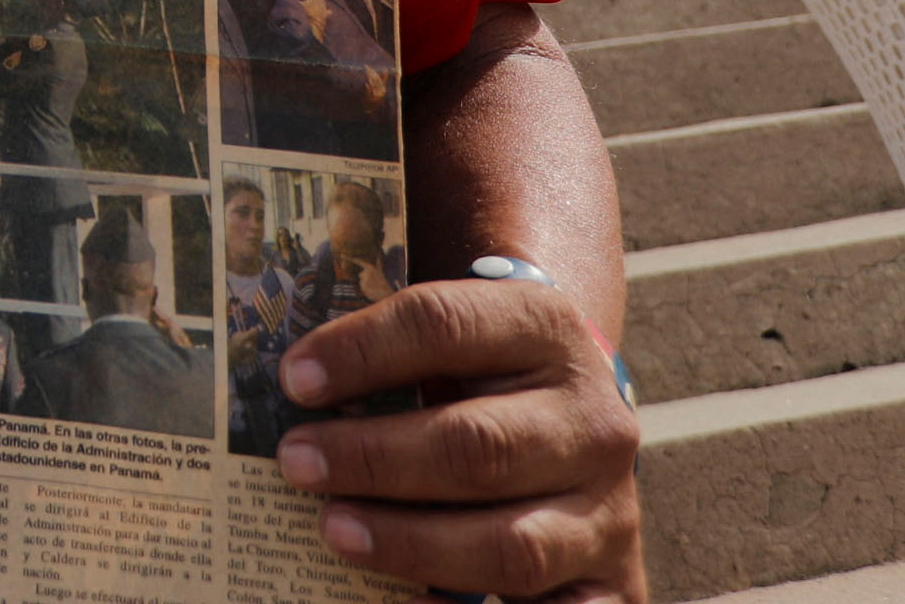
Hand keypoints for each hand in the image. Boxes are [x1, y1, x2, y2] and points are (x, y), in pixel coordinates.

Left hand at [274, 279, 642, 602]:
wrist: (580, 422)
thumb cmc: (487, 378)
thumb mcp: (461, 343)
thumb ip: (394, 358)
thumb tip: (290, 385)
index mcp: (547, 331)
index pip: (446, 325)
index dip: (364, 350)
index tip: (294, 380)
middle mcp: (592, 421)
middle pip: (476, 445)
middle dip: (374, 458)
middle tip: (296, 462)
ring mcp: (608, 510)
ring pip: (510, 543)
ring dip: (411, 543)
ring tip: (334, 530)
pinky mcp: (614, 581)